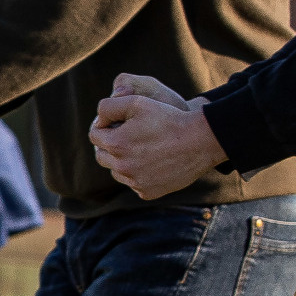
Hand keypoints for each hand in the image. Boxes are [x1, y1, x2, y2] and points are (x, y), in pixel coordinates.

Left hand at [89, 73, 228, 198]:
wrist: (201, 141)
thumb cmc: (169, 118)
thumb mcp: (137, 102)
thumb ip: (109, 107)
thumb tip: (98, 120)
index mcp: (116, 144)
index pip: (94, 135)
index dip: (105, 125)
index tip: (119, 122)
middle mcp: (122, 167)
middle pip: (101, 155)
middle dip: (110, 144)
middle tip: (128, 136)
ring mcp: (135, 182)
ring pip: (116, 171)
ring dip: (122, 160)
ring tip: (142, 149)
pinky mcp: (147, 192)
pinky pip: (133, 183)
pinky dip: (138, 174)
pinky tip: (152, 163)